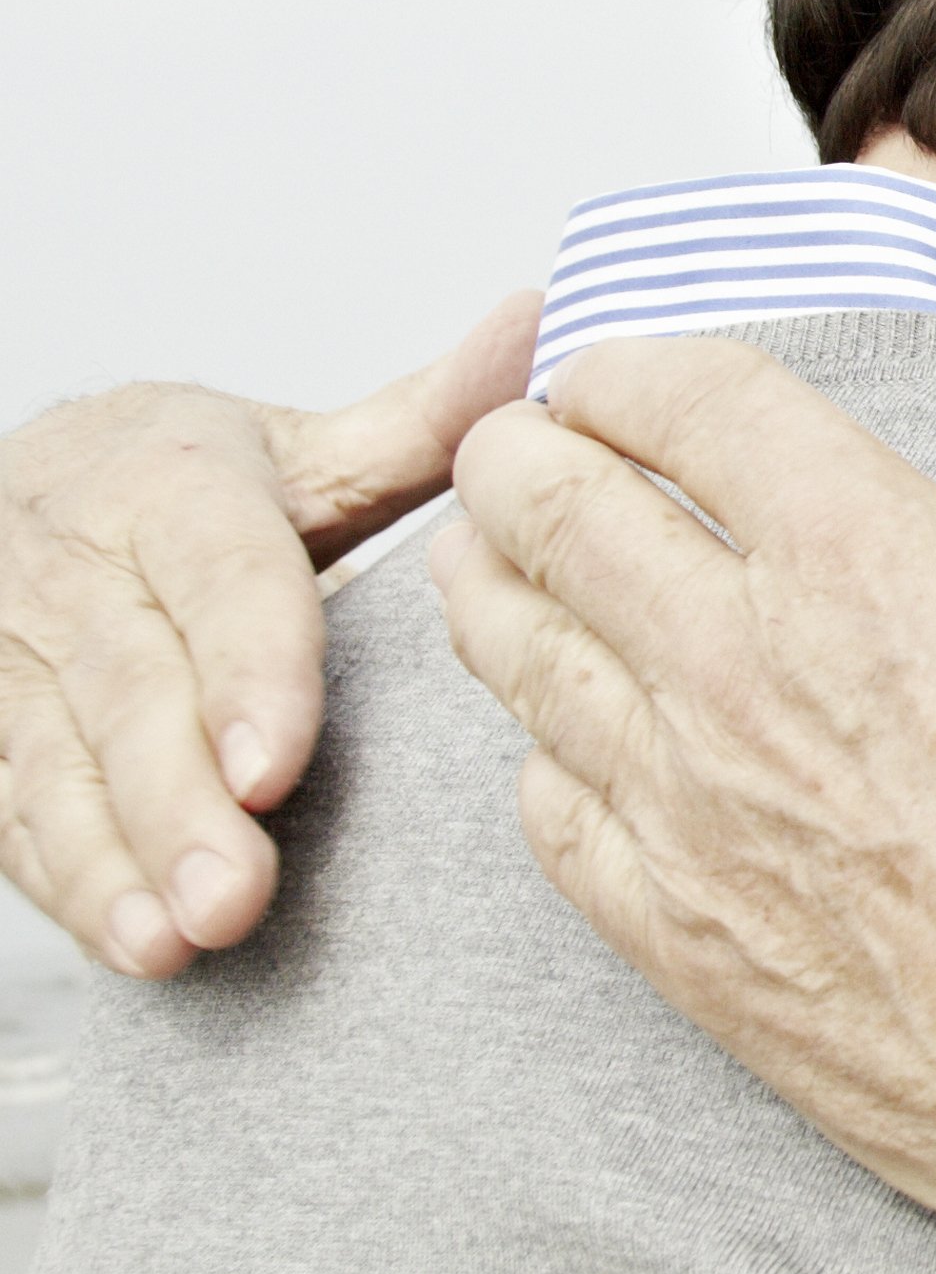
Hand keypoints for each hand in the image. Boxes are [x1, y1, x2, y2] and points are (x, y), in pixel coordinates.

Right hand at [0, 294, 536, 972]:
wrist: (7, 496)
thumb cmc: (181, 489)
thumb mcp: (294, 447)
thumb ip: (419, 420)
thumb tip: (544, 328)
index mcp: (171, 487)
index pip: (217, 579)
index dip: (245, 671)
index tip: (279, 763)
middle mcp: (75, 569)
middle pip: (130, 692)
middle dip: (180, 800)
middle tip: (238, 893)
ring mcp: (14, 657)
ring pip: (57, 763)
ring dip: (116, 859)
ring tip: (178, 940)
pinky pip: (13, 811)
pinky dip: (67, 884)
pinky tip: (129, 945)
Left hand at [430, 338, 935, 1259]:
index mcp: (882, 564)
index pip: (689, 401)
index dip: (636, 365)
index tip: (627, 375)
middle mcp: (750, 665)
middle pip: (550, 504)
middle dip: (523, 451)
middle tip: (527, 447)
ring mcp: (690, 806)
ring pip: (512, 649)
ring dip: (492, 580)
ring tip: (496, 559)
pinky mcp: (675, 935)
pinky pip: (545, 808)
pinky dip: (539, 751)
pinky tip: (565, 739)